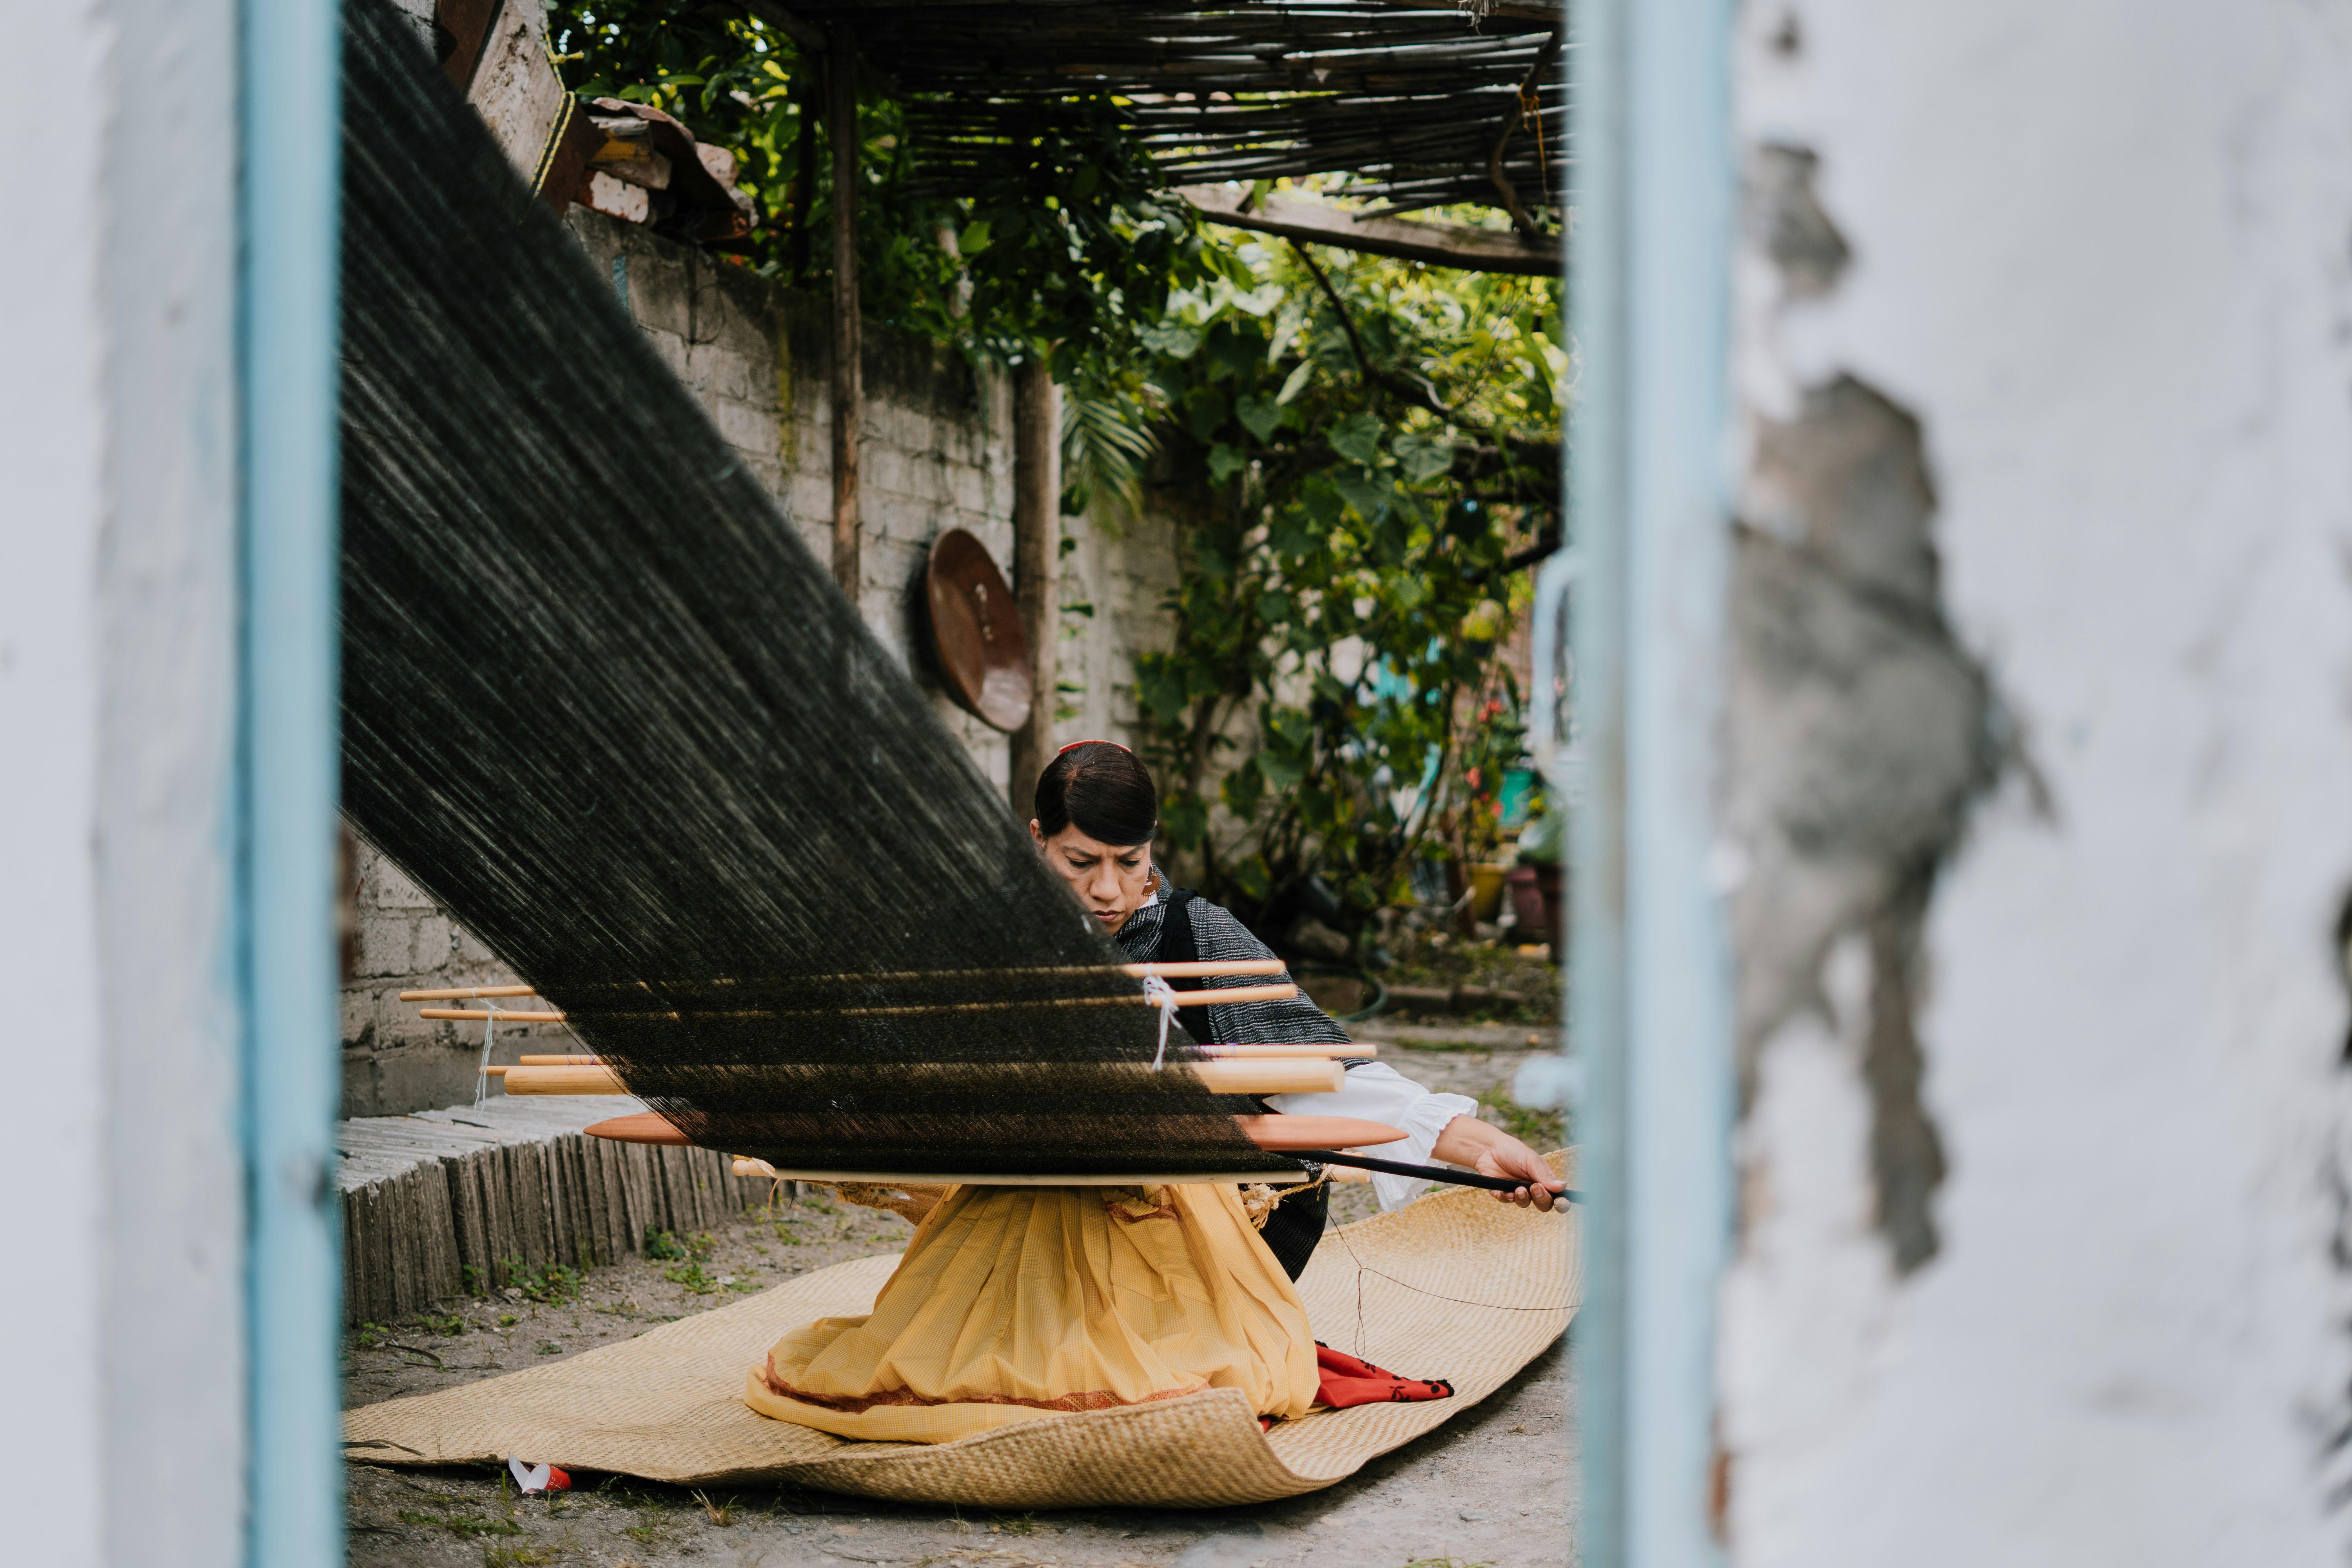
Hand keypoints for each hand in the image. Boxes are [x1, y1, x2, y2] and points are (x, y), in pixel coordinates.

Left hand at [1431, 1115, 1564, 1211]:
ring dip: (1523, 1198)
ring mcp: (1517, 1191)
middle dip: (1542, 1200)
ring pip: (1525, 1204)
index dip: (1561, 1203)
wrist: (1488, 1148)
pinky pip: (1507, 1201)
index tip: (1560, 1203)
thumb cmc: (1513, 1151)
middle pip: (1543, 1204)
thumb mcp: (1531, 1161)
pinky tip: (1505, 1191)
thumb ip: (1545, 1176)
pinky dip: (1506, 1197)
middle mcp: (1532, 1188)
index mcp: (1544, 1179)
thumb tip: (1563, 1187)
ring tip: (1518, 1189)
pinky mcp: (1502, 1193)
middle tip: (1535, 1188)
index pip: (1557, 1196)